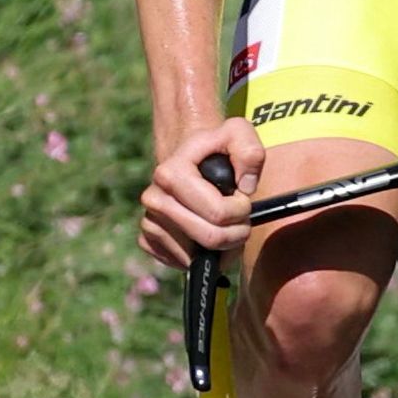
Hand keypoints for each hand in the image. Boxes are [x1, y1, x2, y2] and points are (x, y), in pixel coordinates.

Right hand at [137, 117, 261, 270]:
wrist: (187, 158)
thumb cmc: (215, 149)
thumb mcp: (237, 134)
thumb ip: (249, 152)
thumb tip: (246, 187)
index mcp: (170, 174)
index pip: (218, 214)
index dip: (242, 211)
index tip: (243, 199)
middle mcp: (153, 200)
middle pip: (210, 239)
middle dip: (236, 233)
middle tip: (240, 219)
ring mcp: (149, 222)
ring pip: (197, 257)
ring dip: (221, 247)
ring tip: (223, 223)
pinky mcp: (148, 240)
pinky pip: (182, 262)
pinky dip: (201, 255)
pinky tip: (204, 232)